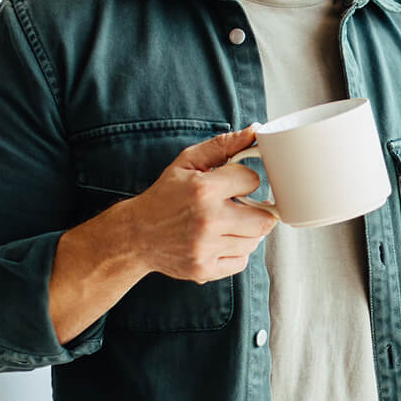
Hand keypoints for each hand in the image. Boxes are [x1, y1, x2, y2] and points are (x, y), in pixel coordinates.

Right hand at [118, 128, 277, 282]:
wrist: (136, 235)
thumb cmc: (165, 195)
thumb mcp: (188, 162)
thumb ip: (223, 145)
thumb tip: (256, 131)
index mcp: (204, 190)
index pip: (253, 181)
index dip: (246, 181)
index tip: (235, 184)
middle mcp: (207, 220)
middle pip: (264, 220)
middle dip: (257, 211)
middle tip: (241, 207)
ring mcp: (206, 248)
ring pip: (254, 241)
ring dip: (246, 231)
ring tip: (227, 223)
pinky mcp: (204, 269)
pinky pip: (242, 262)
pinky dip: (236, 252)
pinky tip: (220, 241)